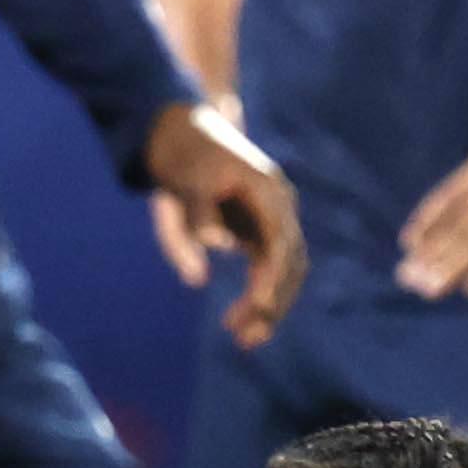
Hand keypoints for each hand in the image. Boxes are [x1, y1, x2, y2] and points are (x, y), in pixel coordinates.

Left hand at [144, 99, 306, 342]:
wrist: (176, 128)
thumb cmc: (182, 152)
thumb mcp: (184, 179)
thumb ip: (196, 215)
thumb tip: (212, 254)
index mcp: (269, 191)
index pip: (283, 244)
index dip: (274, 280)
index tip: (260, 309)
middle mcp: (278, 206)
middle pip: (291, 263)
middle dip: (273, 303)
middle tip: (245, 339)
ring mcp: (269, 218)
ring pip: (283, 271)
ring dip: (269, 305)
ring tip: (243, 339)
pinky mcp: (255, 229)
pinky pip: (266, 268)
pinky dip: (258, 293)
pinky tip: (239, 319)